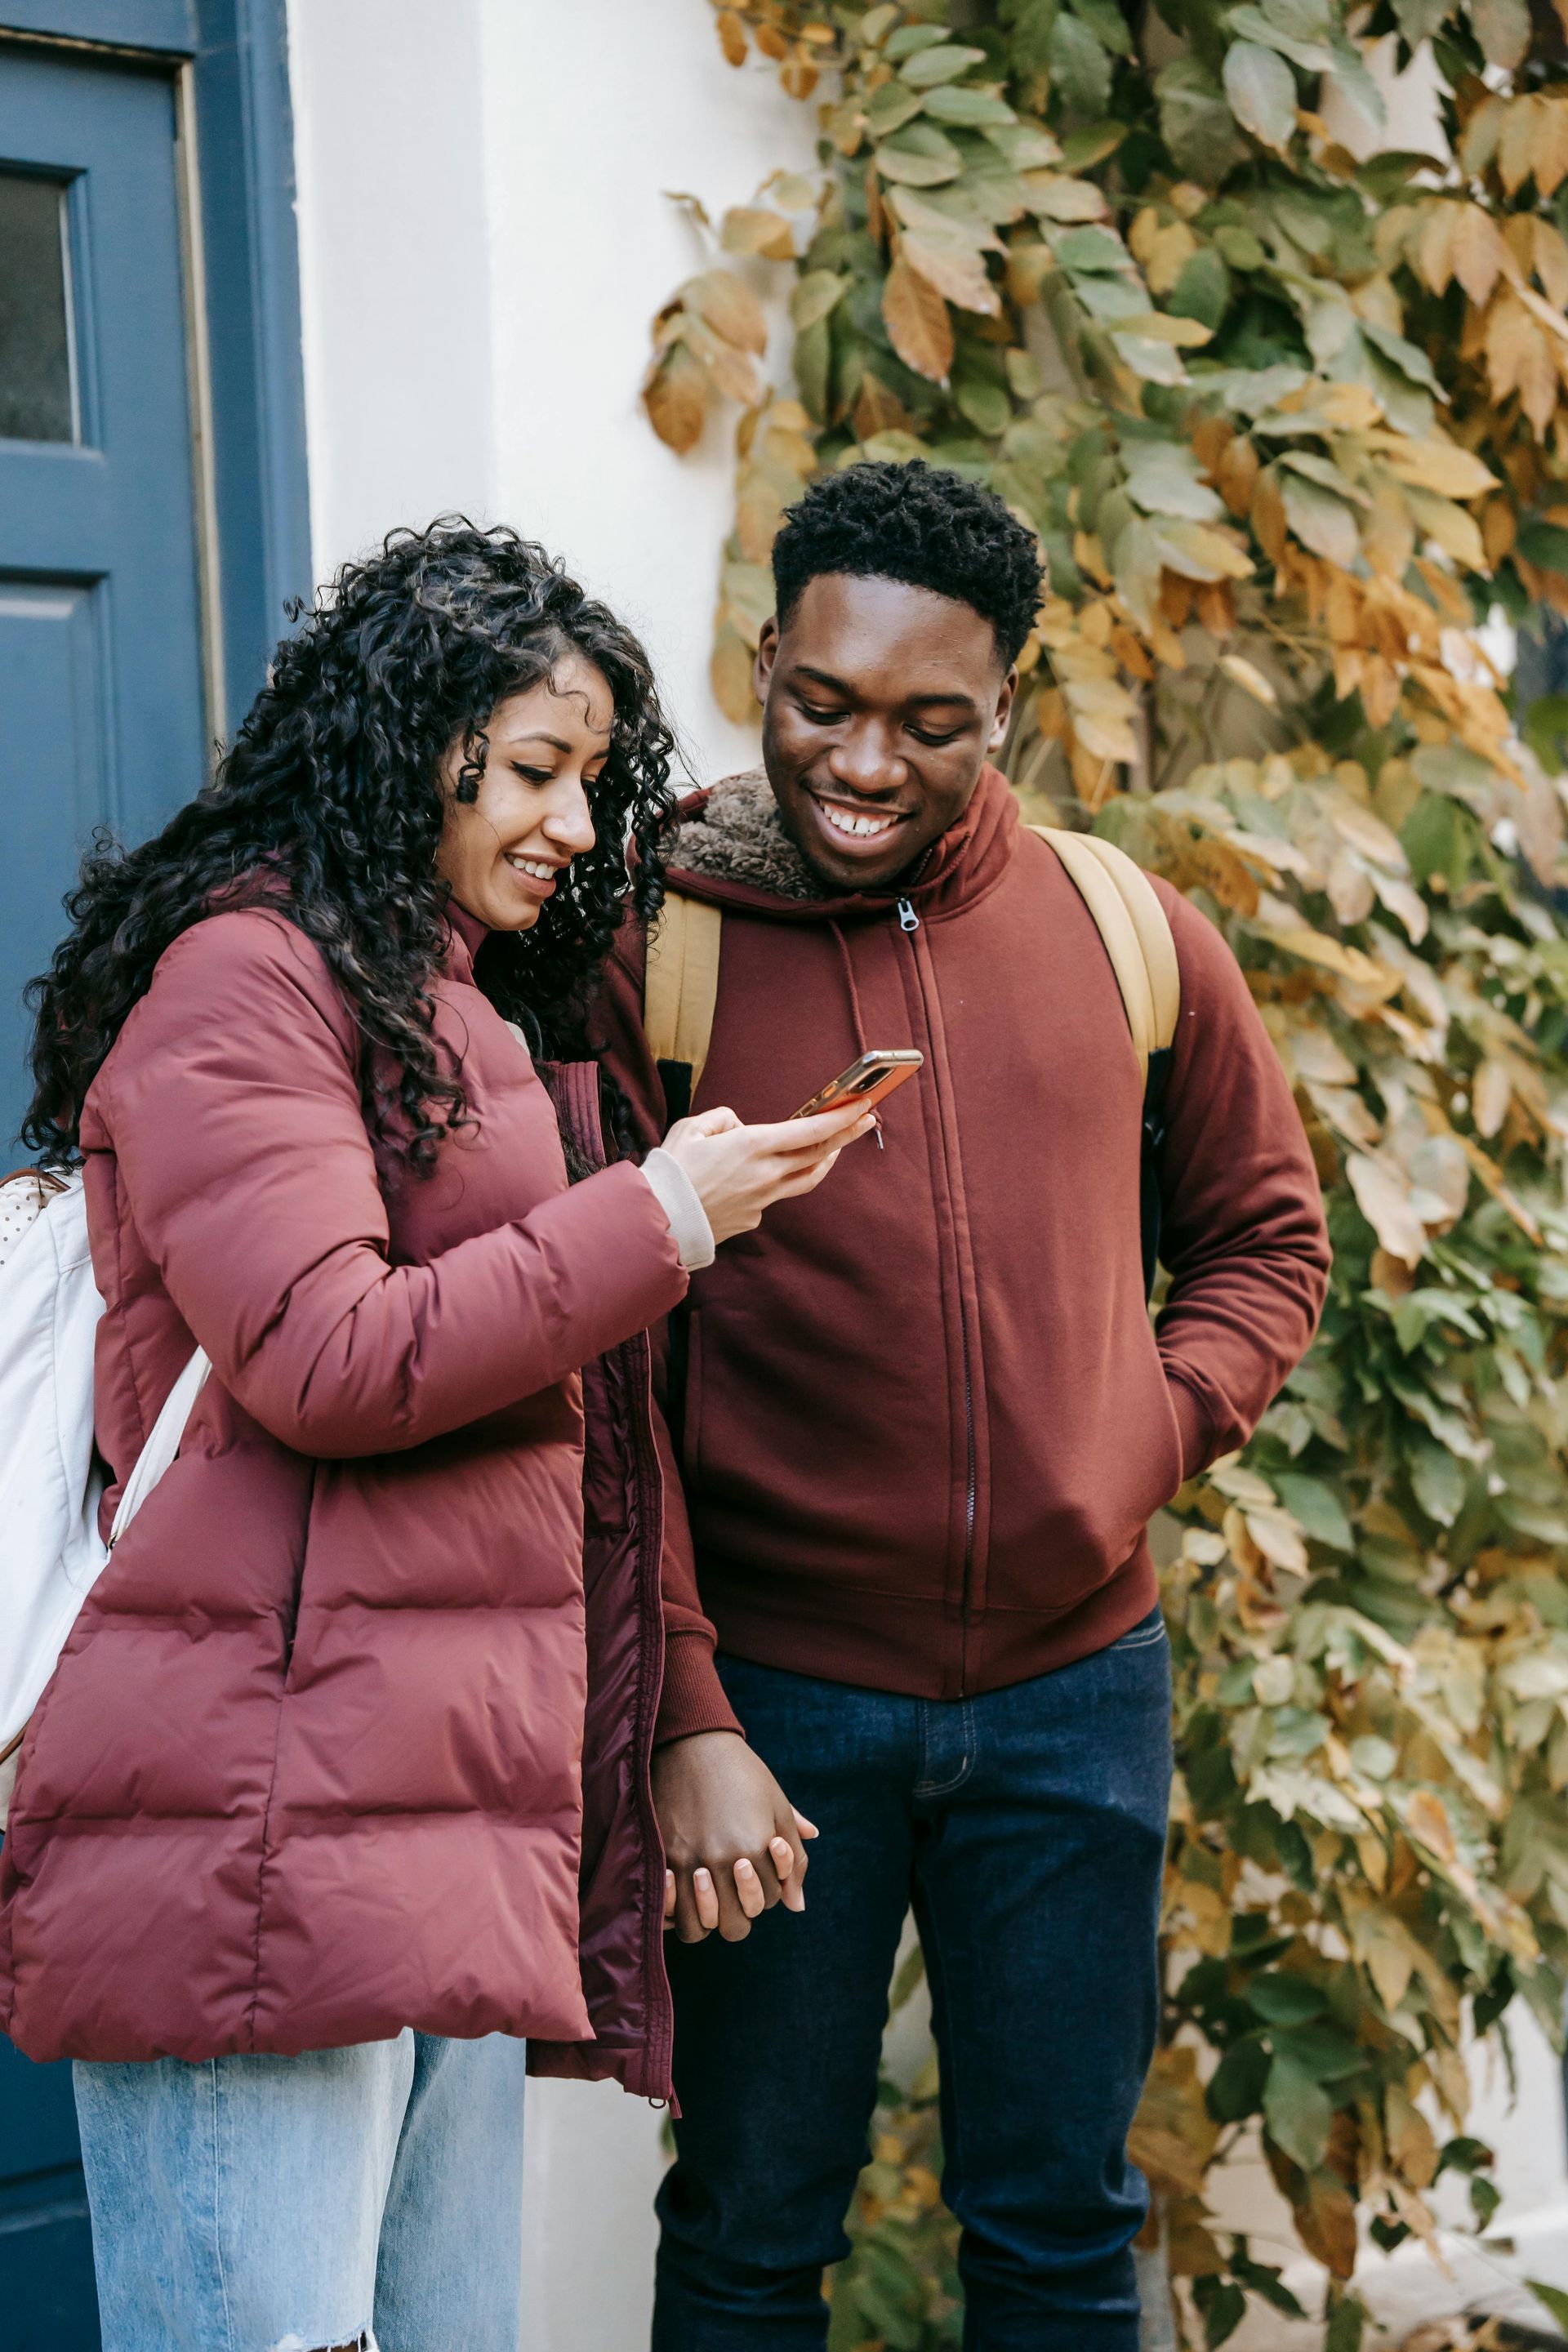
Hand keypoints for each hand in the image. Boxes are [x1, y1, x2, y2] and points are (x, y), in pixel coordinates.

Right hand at [655, 1730, 818, 1941]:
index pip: (769, 1901)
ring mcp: (689, 1861)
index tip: (754, 1865)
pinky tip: (683, 1891)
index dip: (766, 1889)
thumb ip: (794, 1859)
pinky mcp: (662, 1856)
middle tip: (732, 1888)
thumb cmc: (743, 1773)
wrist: (693, 1743)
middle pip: (735, 1925)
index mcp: (756, 1849)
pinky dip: (676, 1910)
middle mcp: (723, 1861)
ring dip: (706, 1917)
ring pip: (699, 1927)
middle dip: (739, 1914)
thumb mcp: (778, 1808)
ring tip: (707, 1893)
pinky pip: (669, 1909)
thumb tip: (798, 1905)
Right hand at [661, 1103, 872, 1246]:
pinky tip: (774, 1171)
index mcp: (752, 1145)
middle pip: (819, 1153)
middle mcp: (766, 1173)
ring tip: (836, 1146)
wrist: (660, 1221)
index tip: (862, 1104)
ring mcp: (764, 1198)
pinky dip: (783, 1178)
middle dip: (847, 1133)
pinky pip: (777, 1193)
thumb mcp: (691, 1128)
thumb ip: (721, 1119)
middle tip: (866, 1118)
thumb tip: (739, 1126)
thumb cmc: (672, 1172)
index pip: (810, 1130)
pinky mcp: (755, 1216)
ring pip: (808, 1177)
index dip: (841, 1117)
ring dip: (826, 1159)